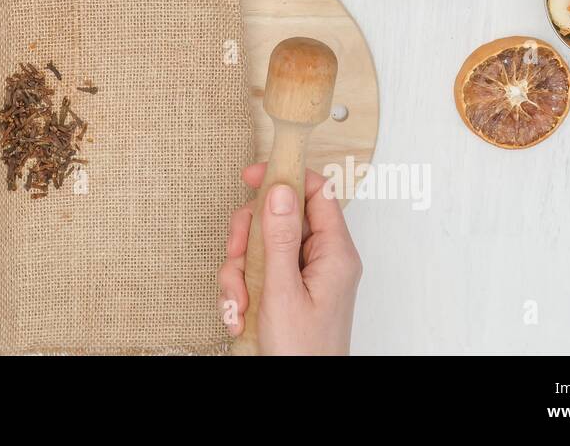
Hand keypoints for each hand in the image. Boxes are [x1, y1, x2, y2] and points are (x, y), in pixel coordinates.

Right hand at [218, 166, 361, 354]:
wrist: (301, 393)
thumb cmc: (303, 352)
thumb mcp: (283, 292)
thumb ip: (279, 238)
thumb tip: (280, 190)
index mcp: (334, 253)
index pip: (317, 192)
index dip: (285, 178)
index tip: (251, 177)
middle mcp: (322, 259)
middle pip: (280, 217)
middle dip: (248, 236)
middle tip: (235, 256)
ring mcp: (304, 275)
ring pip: (262, 245)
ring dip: (239, 271)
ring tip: (238, 303)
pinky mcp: (287, 291)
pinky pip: (256, 272)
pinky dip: (240, 290)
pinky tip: (239, 315)